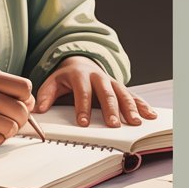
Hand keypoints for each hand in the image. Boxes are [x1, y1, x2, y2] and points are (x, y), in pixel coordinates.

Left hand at [33, 56, 157, 127]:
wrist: (80, 61)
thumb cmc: (66, 77)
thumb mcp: (53, 82)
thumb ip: (45, 94)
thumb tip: (38, 109)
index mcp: (81, 76)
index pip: (82, 92)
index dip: (82, 108)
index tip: (83, 123)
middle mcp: (99, 77)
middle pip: (106, 94)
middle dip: (110, 110)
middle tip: (113, 125)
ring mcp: (112, 81)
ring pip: (123, 94)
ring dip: (130, 108)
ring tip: (135, 122)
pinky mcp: (120, 87)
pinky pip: (133, 95)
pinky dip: (142, 104)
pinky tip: (150, 114)